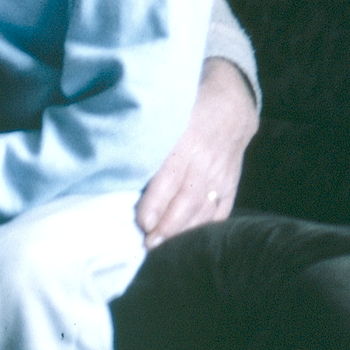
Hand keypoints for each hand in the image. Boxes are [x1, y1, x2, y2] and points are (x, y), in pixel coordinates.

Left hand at [135, 59, 259, 245]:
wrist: (233, 102)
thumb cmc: (188, 103)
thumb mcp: (168, 110)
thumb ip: (149, 131)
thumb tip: (116, 150)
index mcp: (187, 140)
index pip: (170, 177)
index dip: (156, 202)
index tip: (142, 221)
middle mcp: (206, 161)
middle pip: (187, 200)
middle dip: (167, 226)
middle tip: (149, 244)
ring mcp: (222, 175)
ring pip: (204, 209)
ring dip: (184, 231)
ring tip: (164, 247)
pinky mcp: (232, 183)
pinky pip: (221, 210)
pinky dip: (206, 226)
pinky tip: (191, 239)